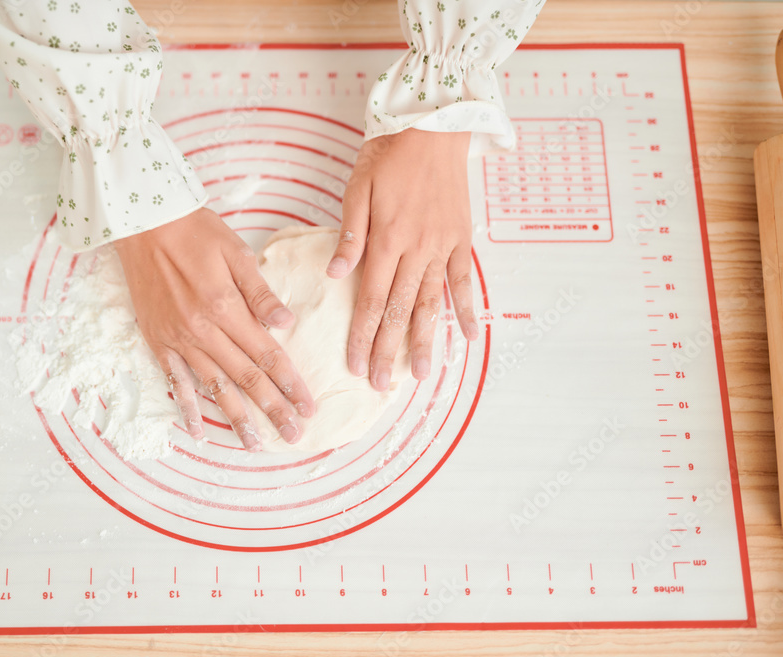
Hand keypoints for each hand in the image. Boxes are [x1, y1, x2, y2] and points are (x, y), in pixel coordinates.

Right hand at [114, 208, 314, 450]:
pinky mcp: (158, 341)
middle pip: (245, 378)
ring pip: (213, 387)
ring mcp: (177, 339)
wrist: (141, 224)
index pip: (266, 355)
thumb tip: (286, 325)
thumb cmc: (193, 231)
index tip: (308, 406)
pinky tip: (197, 431)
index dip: (290, 383)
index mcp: (225, 307)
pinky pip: (174, 381)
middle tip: (294, 435)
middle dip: (273, 409)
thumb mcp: (235, 252)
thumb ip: (260, 293)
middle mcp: (202, 331)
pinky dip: (186, 407)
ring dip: (236, 418)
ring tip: (254, 443)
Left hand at [327, 129, 477, 389]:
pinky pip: (464, 281)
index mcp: (386, 239)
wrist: (433, 125)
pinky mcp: (461, 239)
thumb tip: (335, 276)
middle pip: (400, 309)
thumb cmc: (387, 156)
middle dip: (390, 350)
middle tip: (383, 384)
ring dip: (426, 340)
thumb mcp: (356, 190)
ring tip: (422, 374)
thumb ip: (349, 236)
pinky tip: (467, 337)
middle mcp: (416, 249)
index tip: (357, 365)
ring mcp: (442, 246)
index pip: (370, 299)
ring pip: (432, 303)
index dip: (363, 335)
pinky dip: (466, 309)